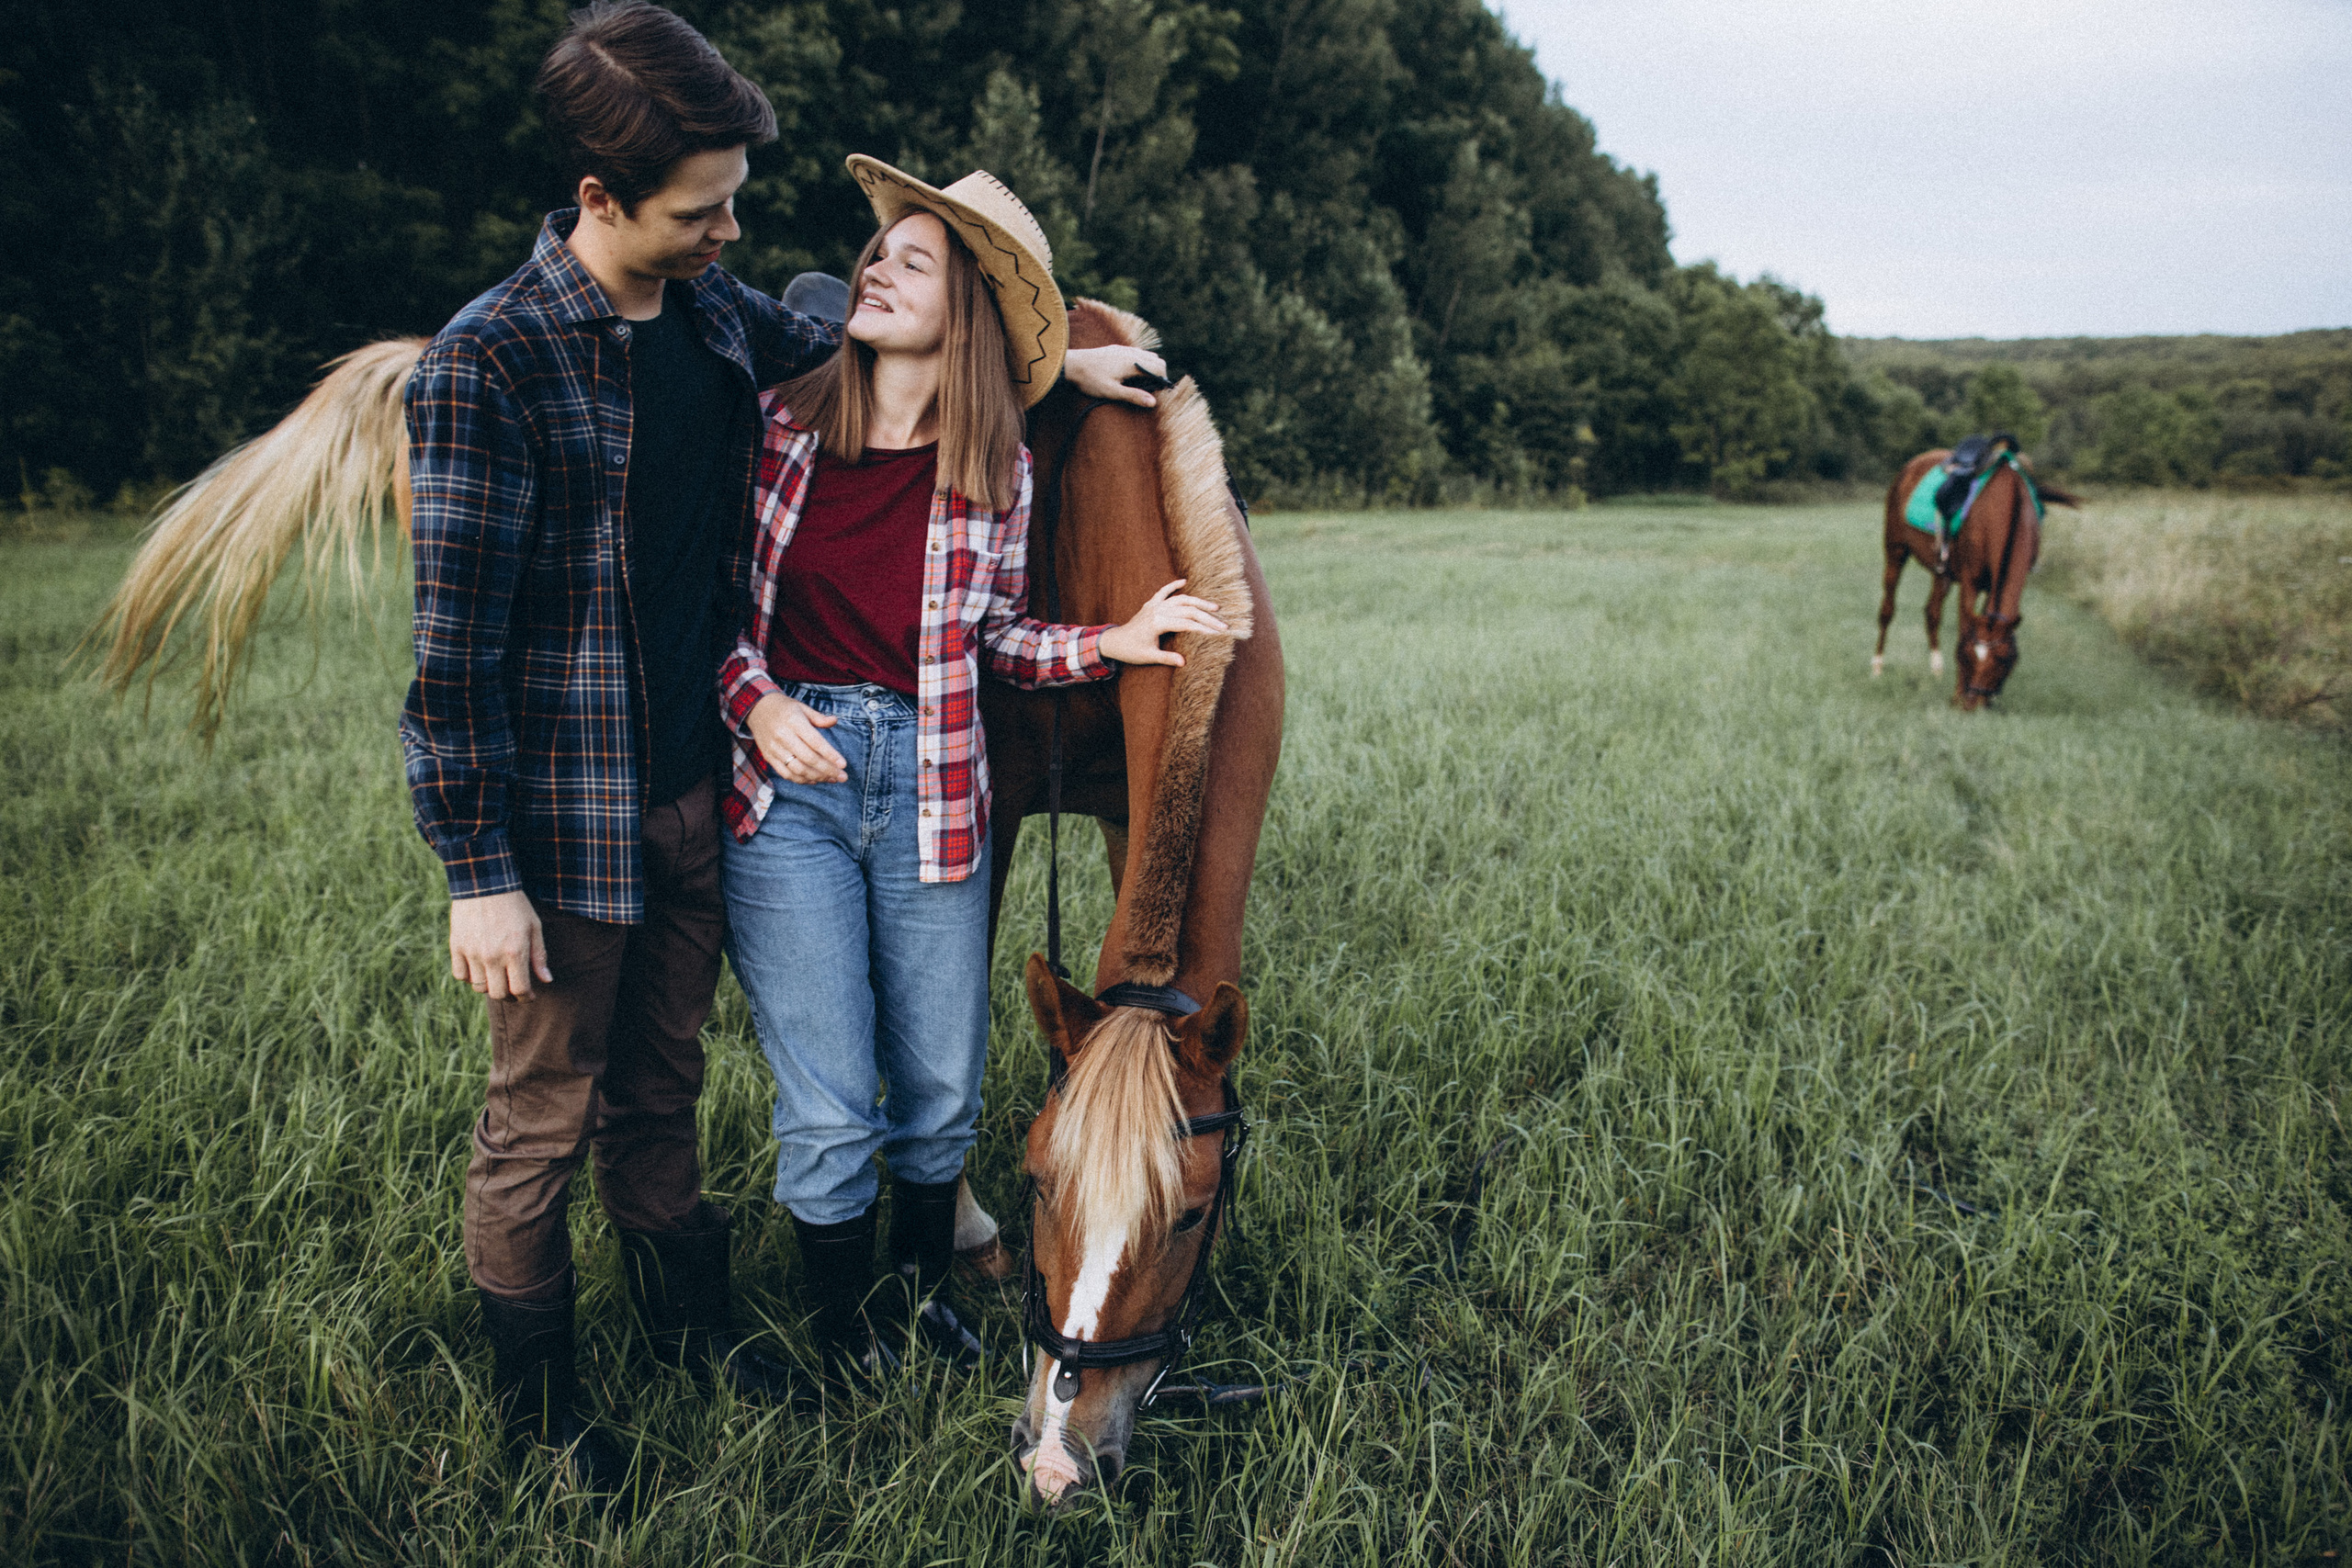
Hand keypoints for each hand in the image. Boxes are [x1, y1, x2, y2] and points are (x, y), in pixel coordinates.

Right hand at [450, 890, 550, 1000]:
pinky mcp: (457, 947)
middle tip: (513, 989)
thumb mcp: (534, 927)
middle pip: (498, 993)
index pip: (519, 990)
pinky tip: (479, 968)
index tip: (529, 995)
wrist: (485, 884)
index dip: (526, 997)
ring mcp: (472, 953)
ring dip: (490, 986)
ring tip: (497, 976)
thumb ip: (539, 956)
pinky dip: (470, 977)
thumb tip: (546, 980)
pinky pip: (460, 975)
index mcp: (515, 952)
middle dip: (508, 995)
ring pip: (479, 987)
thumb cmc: (515, 905)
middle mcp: (492, 956)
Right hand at [748, 691, 847, 782]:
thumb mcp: (801, 707)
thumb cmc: (783, 708)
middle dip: (827, 770)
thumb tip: (834, 721)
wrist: (756, 709)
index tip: (843, 764)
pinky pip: (786, 774)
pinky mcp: (769, 757)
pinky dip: (801, 780)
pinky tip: (815, 780)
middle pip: (808, 758)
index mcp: (793, 721)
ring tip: (831, 779)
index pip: (815, 741)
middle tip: (842, 777)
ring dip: (817, 777)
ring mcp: (774, 748)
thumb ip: (818, 717)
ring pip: (798, 769)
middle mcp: (783, 736)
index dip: (830, 755)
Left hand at [1064, 345, 1168, 408]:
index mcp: (1132, 362)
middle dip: (1158, 374)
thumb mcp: (1112, 392)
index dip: (1162, 381)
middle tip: (1148, 390)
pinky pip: (1137, 353)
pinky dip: (1141, 363)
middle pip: (1157, 360)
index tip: (1156, 393)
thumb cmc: (1090, 380)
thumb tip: (1153, 402)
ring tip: (1139, 383)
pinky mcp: (1117, 349)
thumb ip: (1133, 396)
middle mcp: (1131, 352)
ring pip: (1148, 355)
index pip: (1159, 368)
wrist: (1071, 364)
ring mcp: (1124, 349)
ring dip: (1149, 368)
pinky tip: (1129, 375)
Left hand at [1098, 579, 1228, 668]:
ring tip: (1215, 607)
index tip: (1219, 634)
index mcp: (1158, 623)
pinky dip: (1173, 586)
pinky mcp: (1150, 604)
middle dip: (1208, 618)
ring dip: (1198, 602)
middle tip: (1224, 624)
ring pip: (1180, 599)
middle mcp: (1157, 611)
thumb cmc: (1131, 651)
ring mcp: (1154, 606)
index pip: (1187, 624)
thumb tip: (1184, 662)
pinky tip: (1184, 582)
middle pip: (1188, 611)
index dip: (1204, 629)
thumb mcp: (1149, 657)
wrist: (1114, 642)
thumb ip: (1167, 658)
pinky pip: (1163, 592)